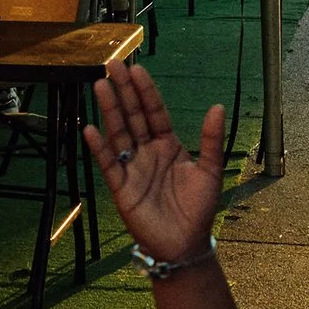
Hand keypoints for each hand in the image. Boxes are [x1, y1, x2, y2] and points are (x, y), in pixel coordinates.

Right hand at [85, 64, 224, 263]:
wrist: (185, 244)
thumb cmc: (199, 209)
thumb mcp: (210, 171)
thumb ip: (212, 140)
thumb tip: (218, 107)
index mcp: (168, 145)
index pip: (155, 112)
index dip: (146, 91)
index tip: (138, 69)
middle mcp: (148, 152)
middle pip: (133, 116)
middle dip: (124, 90)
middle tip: (113, 64)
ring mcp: (133, 168)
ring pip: (119, 133)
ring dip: (110, 110)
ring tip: (100, 85)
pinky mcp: (122, 188)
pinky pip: (109, 164)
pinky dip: (99, 147)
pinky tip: (90, 128)